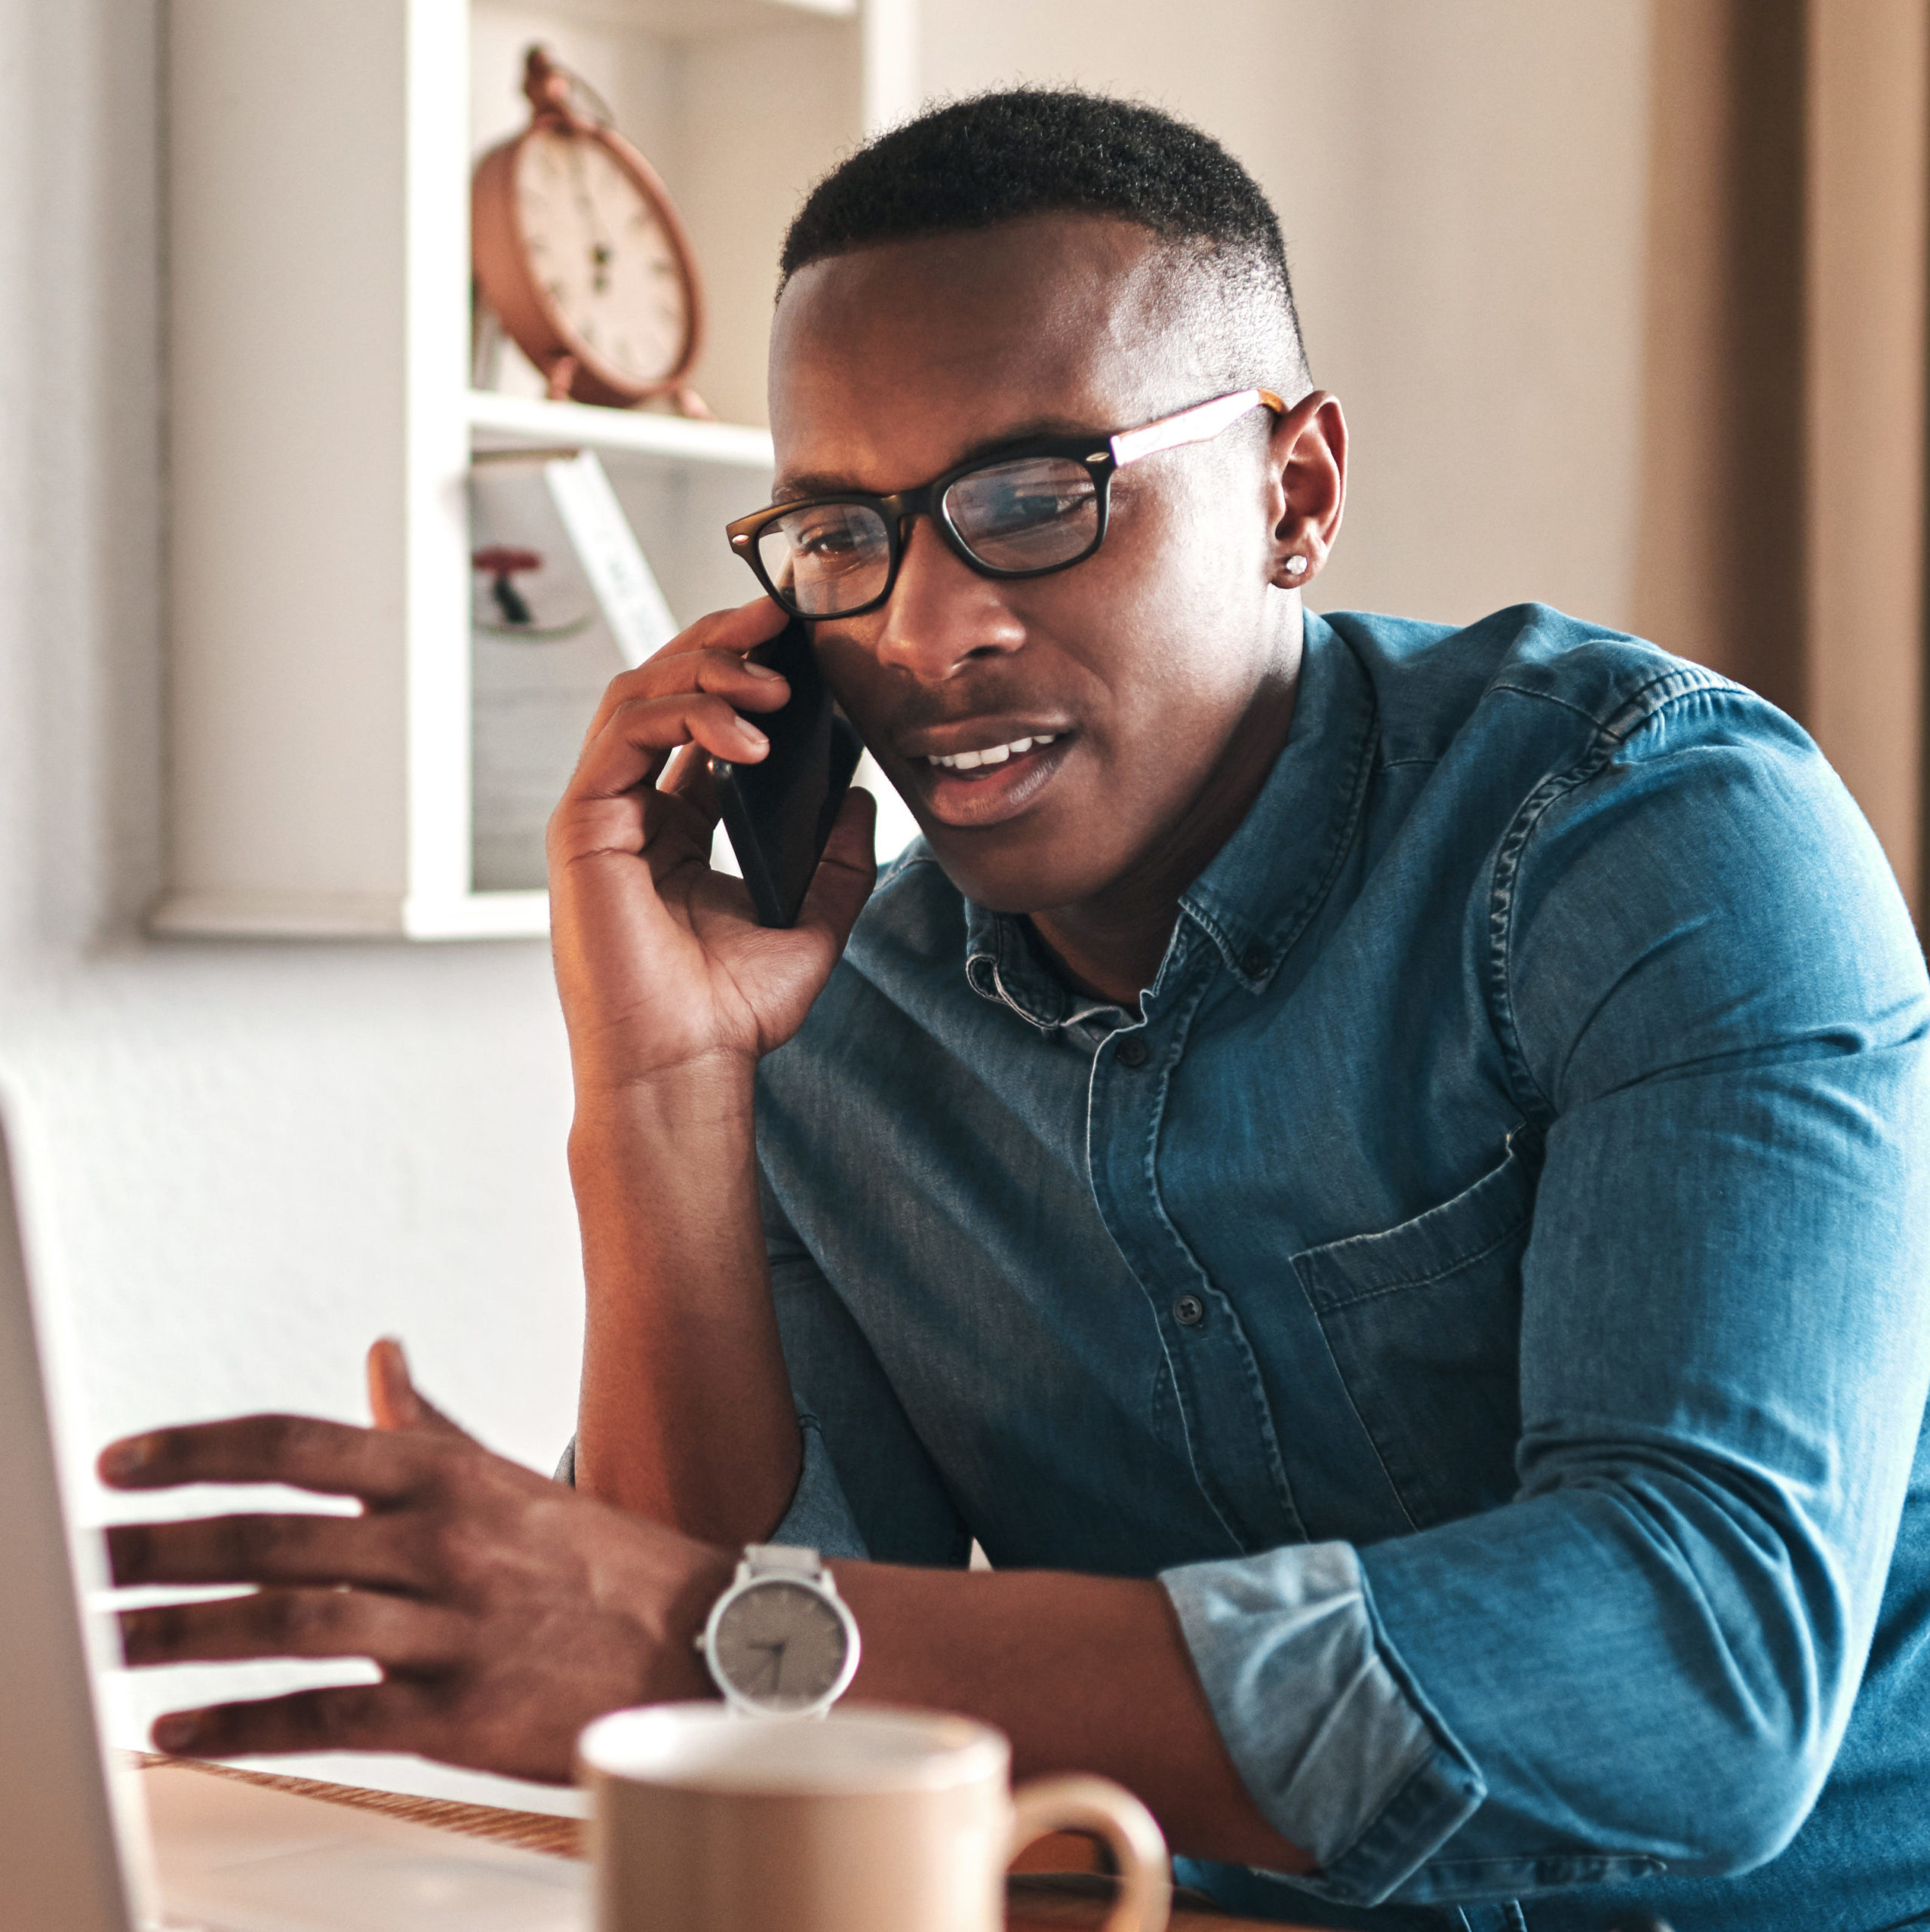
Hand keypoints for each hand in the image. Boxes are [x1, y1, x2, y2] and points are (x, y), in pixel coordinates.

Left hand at [100, 1340, 730, 1782]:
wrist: (701, 1640)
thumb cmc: (594, 1559)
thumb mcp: (506, 1479)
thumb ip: (427, 1424)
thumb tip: (379, 1354)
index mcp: (445, 1476)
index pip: (299, 1444)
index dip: (201, 1450)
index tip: (121, 1461)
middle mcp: (440, 1540)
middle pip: (273, 1535)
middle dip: (162, 1547)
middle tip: (83, 1558)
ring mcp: (450, 1626)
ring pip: (291, 1620)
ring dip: (184, 1633)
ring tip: (105, 1638)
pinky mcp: (459, 1713)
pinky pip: (334, 1716)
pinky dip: (248, 1721)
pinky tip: (181, 1726)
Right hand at [547, 596, 877, 1093]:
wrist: (685, 1070)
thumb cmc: (730, 1014)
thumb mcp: (812, 924)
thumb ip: (837, 860)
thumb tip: (858, 796)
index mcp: (675, 828)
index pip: (697, 719)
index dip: (740, 668)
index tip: (797, 640)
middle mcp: (632, 812)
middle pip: (662, 688)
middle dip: (721, 640)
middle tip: (782, 614)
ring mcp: (601, 815)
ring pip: (639, 695)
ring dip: (708, 669)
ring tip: (776, 681)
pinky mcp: (584, 826)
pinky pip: (627, 734)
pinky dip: (687, 716)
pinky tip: (747, 737)